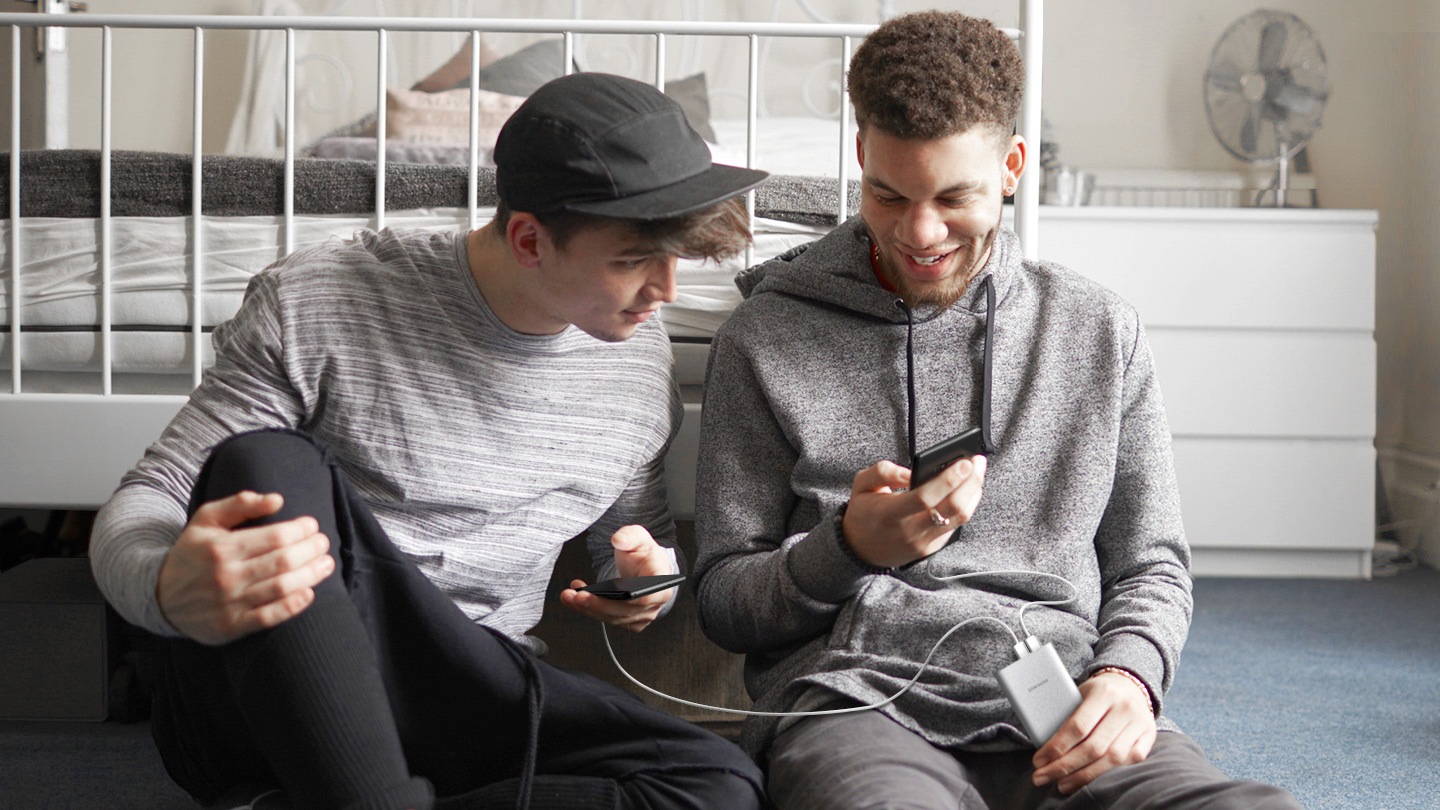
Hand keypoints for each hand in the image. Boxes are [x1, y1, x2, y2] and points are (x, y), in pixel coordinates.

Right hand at [156, 491, 334, 645]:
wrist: (159, 595)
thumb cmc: (192, 553)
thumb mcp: (206, 520)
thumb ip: (240, 504)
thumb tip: (277, 499)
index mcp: (222, 547)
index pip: (275, 537)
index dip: (301, 530)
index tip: (312, 525)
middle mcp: (226, 575)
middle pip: (284, 561)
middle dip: (311, 550)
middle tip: (324, 544)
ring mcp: (229, 603)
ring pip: (282, 588)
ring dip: (311, 575)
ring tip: (326, 564)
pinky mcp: (231, 626)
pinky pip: (269, 617)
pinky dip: (293, 605)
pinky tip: (309, 593)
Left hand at [560, 525, 674, 632]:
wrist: (645, 567)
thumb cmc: (644, 553)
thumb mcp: (639, 537)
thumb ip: (629, 536)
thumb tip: (618, 540)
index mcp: (661, 582)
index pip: (648, 595)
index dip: (630, 598)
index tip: (609, 593)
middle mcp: (654, 603)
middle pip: (625, 610)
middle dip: (599, 604)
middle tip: (578, 596)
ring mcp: (642, 615)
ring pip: (613, 617)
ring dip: (589, 608)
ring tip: (569, 596)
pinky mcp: (628, 621)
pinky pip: (608, 619)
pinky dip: (590, 611)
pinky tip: (575, 600)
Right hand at [839, 455, 986, 568]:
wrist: (861, 550)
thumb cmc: (863, 513)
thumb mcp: (861, 485)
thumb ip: (883, 471)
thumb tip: (910, 471)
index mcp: (889, 514)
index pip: (925, 498)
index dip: (948, 480)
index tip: (964, 462)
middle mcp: (910, 531)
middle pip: (952, 508)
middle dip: (971, 482)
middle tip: (978, 461)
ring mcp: (924, 542)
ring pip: (960, 517)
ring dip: (974, 493)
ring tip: (977, 472)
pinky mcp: (933, 547)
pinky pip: (956, 524)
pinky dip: (966, 504)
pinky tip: (968, 489)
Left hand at [1031, 670, 1157, 794]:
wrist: (1131, 684)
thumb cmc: (1098, 692)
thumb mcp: (1080, 693)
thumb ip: (1066, 713)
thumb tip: (1042, 743)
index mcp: (1103, 693)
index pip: (1077, 726)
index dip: (1056, 747)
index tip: (1039, 760)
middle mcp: (1124, 708)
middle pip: (1093, 747)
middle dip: (1065, 766)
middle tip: (1042, 776)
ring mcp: (1139, 723)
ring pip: (1112, 759)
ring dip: (1084, 776)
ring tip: (1063, 784)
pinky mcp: (1149, 736)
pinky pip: (1130, 761)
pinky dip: (1109, 771)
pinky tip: (1091, 777)